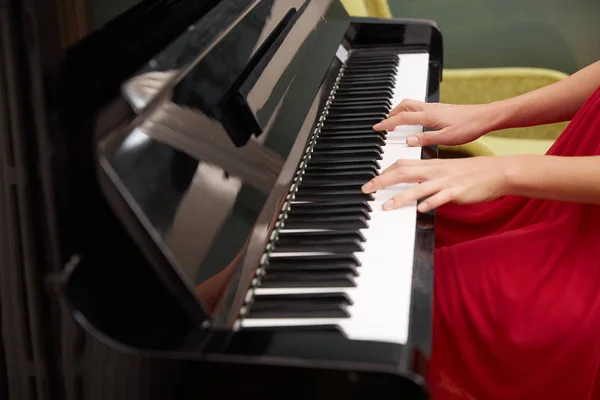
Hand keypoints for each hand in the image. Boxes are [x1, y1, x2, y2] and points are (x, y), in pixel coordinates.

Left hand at [361, 156, 514, 211]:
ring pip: (418, 188)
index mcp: (431, 165)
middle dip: (382, 181)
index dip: (385, 171)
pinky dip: (430, 203)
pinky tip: (420, 209)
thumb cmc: (470, 173)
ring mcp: (445, 181)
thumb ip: (428, 176)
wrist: (496, 172)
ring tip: (386, 207)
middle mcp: (435, 171)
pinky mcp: (457, 192)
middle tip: (367, 189)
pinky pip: (441, 197)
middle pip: (403, 172)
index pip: (402, 164)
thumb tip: (413, 183)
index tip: (373, 180)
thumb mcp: (445, 171)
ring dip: (400, 198)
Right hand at [372, 99, 500, 146]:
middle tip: (385, 124)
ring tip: (396, 123)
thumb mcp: (447, 138)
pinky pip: (419, 108)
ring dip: (400, 112)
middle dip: (391, 114)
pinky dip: (410, 113)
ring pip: (411, 105)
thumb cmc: (469, 127)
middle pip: (404, 106)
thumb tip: (408, 141)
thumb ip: (426, 138)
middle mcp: (430, 108)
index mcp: (429, 116)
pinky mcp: (440, 109)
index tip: (377, 128)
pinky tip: (414, 122)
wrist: (485, 117)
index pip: (402, 118)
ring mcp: (435, 107)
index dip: (387, 123)